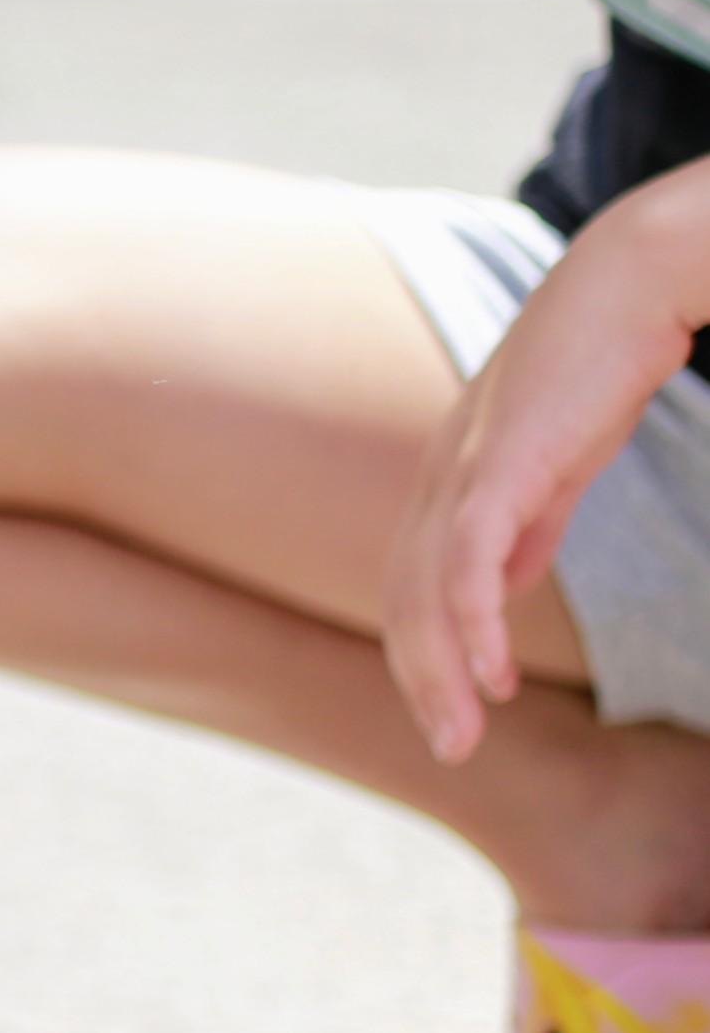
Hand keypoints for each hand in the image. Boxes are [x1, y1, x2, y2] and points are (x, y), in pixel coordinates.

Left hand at [383, 181, 709, 762]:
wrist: (627, 286)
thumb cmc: (596, 364)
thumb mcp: (556, 462)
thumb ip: (529, 522)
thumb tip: (505, 580)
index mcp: (450, 478)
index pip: (413, 583)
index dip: (426, 652)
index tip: (455, 710)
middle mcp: (440, 475)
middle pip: (406, 598)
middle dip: (422, 679)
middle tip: (451, 746)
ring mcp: (465, 466)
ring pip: (428, 590)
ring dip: (440, 669)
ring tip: (460, 732)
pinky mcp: (502, 458)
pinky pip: (470, 556)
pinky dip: (472, 620)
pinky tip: (486, 672)